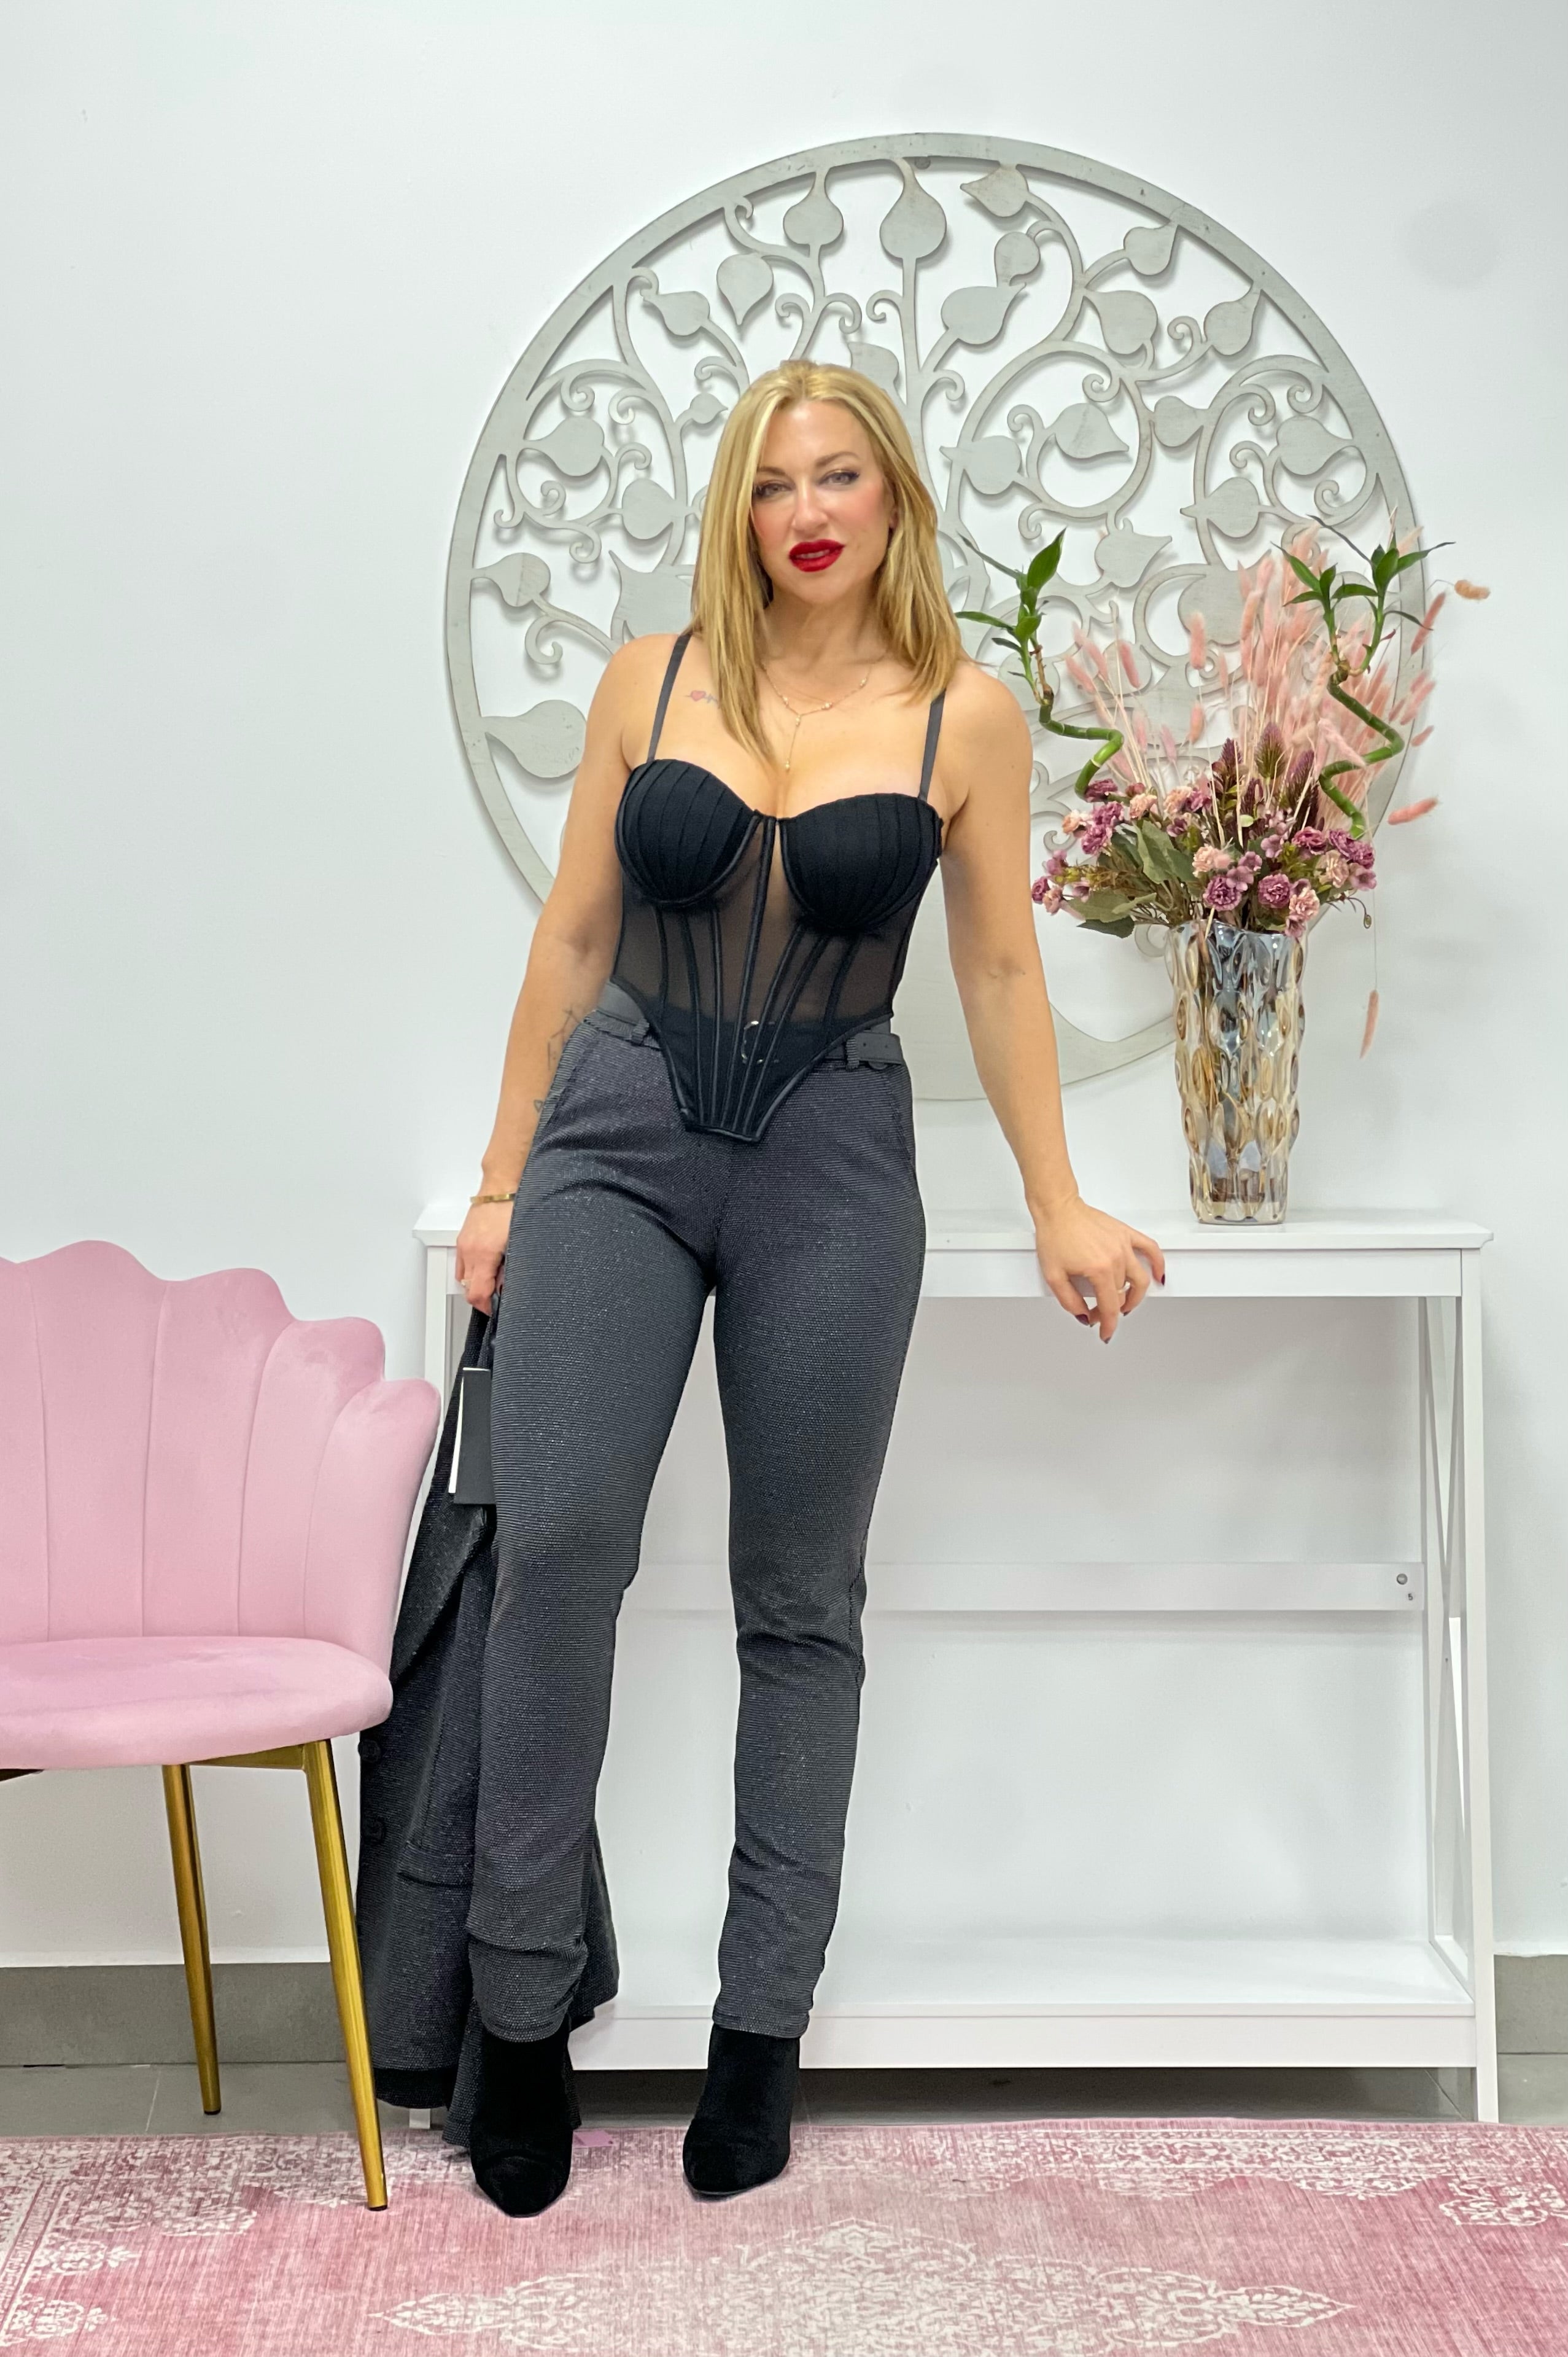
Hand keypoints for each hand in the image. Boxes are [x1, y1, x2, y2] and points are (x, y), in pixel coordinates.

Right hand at [455, 1199, 512, 1314]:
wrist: (502, 1186)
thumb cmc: (514, 1209)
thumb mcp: (519, 1244)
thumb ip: (511, 1270)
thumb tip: (507, 1288)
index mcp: (483, 1254)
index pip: (477, 1294)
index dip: (487, 1307)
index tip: (496, 1310)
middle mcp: (469, 1250)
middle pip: (468, 1289)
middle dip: (483, 1297)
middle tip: (499, 1294)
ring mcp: (464, 1244)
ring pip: (463, 1277)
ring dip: (476, 1283)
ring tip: (494, 1279)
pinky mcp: (463, 1238)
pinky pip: (462, 1263)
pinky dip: (472, 1270)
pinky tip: (487, 1265)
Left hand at [1033, 1195, 1164, 1341]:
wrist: (1057, 1209)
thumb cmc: (1054, 1235)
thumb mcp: (1053, 1276)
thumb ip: (1069, 1301)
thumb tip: (1083, 1315)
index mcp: (1098, 1270)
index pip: (1110, 1307)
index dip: (1108, 1324)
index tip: (1106, 1333)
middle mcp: (1115, 1258)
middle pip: (1122, 1295)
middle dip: (1111, 1310)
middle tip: (1100, 1313)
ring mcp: (1123, 1245)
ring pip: (1138, 1279)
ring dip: (1134, 1296)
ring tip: (1126, 1303)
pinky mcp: (1126, 1234)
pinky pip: (1150, 1249)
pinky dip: (1159, 1263)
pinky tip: (1159, 1275)